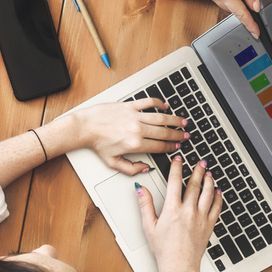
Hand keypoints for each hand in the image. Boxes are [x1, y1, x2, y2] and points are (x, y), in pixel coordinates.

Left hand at [58, 98, 186, 174]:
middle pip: (164, 133)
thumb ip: (131, 169)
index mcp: (135, 145)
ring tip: (183, 122)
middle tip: (186, 135)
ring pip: (160, 118)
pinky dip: (158, 103)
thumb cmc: (97, 143)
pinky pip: (148, 102)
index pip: (159, 147)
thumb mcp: (113, 163)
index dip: (171, 147)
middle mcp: (137, 130)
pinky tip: (165, 106)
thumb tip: (145, 168)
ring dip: (174, 120)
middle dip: (177, 135)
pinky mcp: (129, 105)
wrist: (85, 127)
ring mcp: (134, 116)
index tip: (177, 146)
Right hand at [138, 156, 221, 271]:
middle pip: (194, 185)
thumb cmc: (164, 250)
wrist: (179, 267)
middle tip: (200, 162)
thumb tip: (141, 189)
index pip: (175, 182)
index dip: (177, 168)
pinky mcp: (208, 226)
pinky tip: (218, 192)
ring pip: (208, 194)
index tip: (178, 160)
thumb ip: (145, 205)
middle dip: (198, 171)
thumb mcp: (149, 226)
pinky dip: (218, 198)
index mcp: (172, 209)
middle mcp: (188, 212)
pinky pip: (216, 208)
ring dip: (209, 181)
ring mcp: (201, 219)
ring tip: (209, 173)